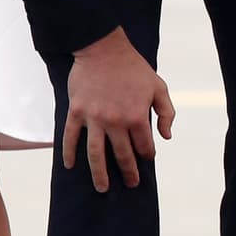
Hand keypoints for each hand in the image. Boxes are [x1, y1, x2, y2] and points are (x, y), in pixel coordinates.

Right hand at [62, 28, 175, 191]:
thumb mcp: (158, 86)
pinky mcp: (76, 112)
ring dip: (99, 174)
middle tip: (131, 183)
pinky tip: (70, 166)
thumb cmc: (133, 67)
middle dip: (128, 172)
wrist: (103, 48)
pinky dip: (69, 153)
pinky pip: (71, 137)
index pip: (144, 146)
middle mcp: (115, 122)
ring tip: (102, 188)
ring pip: (96, 155)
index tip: (146, 159)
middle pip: (122, 155)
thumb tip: (166, 136)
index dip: (147, 155)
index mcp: (137, 116)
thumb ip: (166, 112)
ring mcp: (94, 118)